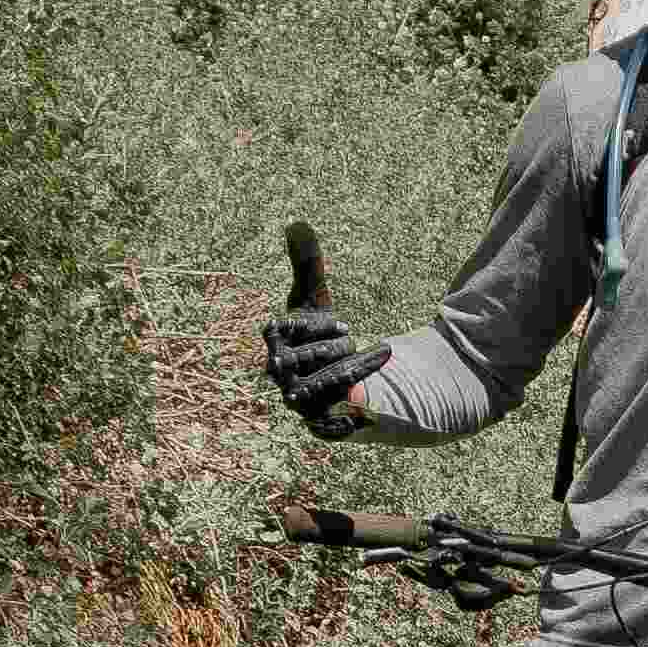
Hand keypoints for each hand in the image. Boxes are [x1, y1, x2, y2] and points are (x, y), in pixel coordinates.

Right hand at [262, 220, 389, 433]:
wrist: (337, 382)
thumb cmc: (320, 336)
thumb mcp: (316, 301)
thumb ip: (307, 265)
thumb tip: (296, 223)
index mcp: (274, 343)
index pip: (282, 330)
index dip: (314, 324)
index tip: (346, 322)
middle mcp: (278, 374)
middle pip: (298, 361)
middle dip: (331, 349)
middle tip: (351, 339)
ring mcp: (296, 401)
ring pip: (318, 388)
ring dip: (347, 372)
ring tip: (371, 359)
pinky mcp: (317, 423)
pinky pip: (333, 419)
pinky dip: (354, 407)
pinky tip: (373, 402)